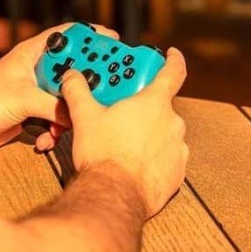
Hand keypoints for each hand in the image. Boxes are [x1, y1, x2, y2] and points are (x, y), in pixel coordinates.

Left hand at [0, 24, 118, 153]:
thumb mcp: (24, 100)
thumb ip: (55, 105)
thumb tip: (80, 113)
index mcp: (33, 53)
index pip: (68, 35)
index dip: (91, 36)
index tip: (114, 42)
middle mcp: (37, 70)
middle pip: (73, 70)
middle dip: (87, 83)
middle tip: (105, 90)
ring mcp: (35, 91)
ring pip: (66, 98)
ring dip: (68, 114)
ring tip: (65, 126)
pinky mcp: (32, 112)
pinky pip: (55, 118)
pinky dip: (54, 130)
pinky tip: (44, 140)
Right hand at [61, 48, 188, 217]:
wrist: (113, 196)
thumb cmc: (103, 154)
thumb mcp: (84, 117)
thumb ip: (78, 91)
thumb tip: (72, 77)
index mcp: (154, 102)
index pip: (173, 71)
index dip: (173, 60)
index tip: (171, 55)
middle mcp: (173, 122)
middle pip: (162, 107)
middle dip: (145, 109)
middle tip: (124, 115)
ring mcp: (178, 148)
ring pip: (165, 133)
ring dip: (150, 135)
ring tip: (126, 144)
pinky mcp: (177, 172)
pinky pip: (168, 158)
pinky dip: (155, 158)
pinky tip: (135, 164)